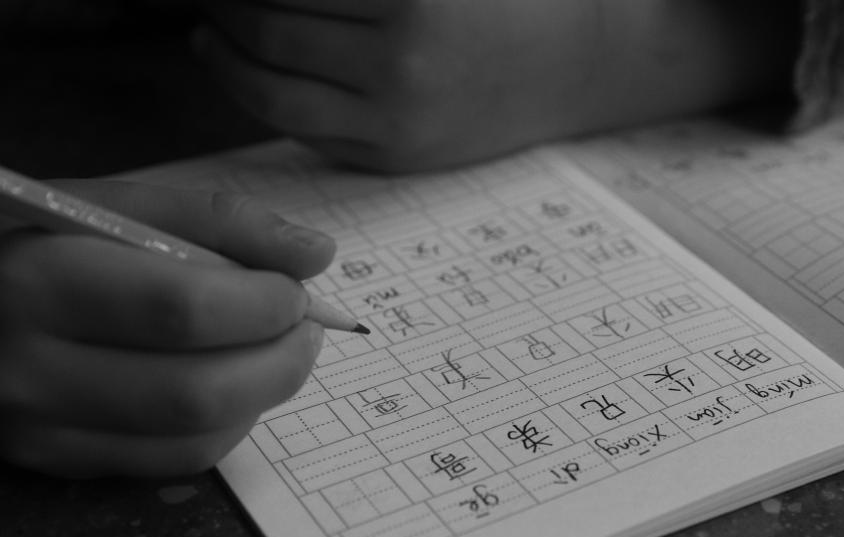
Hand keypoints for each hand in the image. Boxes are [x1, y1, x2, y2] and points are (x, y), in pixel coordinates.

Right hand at [0, 180, 334, 477]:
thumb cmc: (41, 242)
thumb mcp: (113, 207)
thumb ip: (217, 220)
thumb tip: (316, 254)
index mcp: (38, 280)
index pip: (181, 309)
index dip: (261, 305)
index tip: (296, 290)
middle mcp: (29, 368)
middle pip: (196, 392)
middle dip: (279, 360)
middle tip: (307, 328)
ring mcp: (40, 429)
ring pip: (194, 438)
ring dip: (264, 394)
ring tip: (279, 350)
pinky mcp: (59, 462)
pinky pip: (174, 462)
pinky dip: (230, 424)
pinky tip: (235, 384)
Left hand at [194, 0, 796, 171]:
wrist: (573, 67)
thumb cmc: (505, 0)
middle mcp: (400, 60)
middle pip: (267, 25)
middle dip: (223, 2)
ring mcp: (395, 117)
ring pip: (270, 88)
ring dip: (223, 52)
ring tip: (210, 27)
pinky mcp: (393, 154)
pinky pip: (301, 129)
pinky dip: (257, 96)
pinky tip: (242, 67)